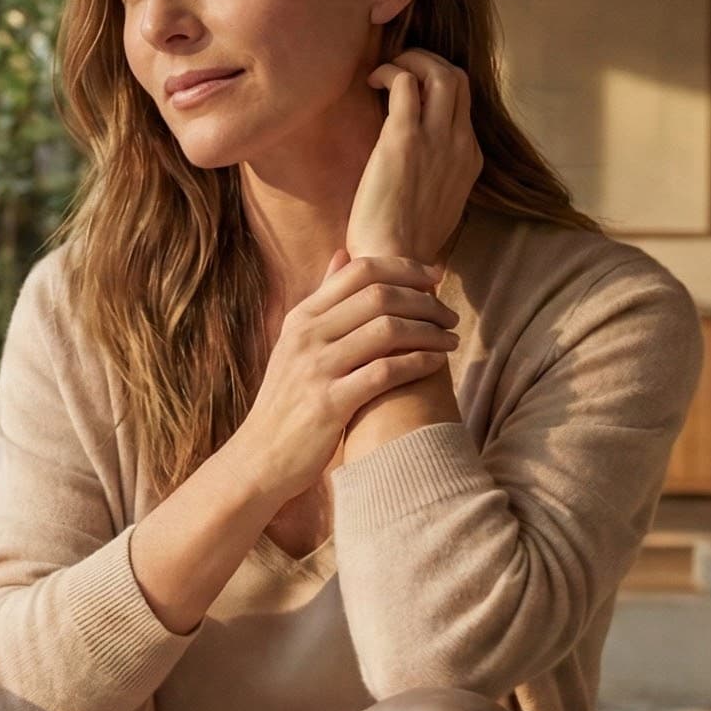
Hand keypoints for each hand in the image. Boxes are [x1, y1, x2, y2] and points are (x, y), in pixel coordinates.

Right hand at [232, 251, 459, 498]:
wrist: (260, 456)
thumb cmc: (287, 400)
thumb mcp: (295, 343)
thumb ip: (322, 301)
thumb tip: (343, 254)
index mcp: (302, 317)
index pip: (359, 271)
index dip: (404, 267)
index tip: (434, 275)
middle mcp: (307, 336)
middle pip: (379, 296)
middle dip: (424, 301)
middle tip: (449, 314)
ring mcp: (317, 369)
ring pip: (387, 330)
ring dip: (429, 331)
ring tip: (450, 339)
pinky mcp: (330, 403)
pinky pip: (385, 372)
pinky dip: (418, 363)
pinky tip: (436, 364)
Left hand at [350, 48, 482, 266]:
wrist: (396, 261)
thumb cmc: (403, 241)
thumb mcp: (436, 205)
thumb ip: (435, 177)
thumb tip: (417, 164)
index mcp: (469, 159)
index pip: (464, 103)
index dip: (436, 86)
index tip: (410, 89)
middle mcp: (460, 143)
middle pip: (459, 78)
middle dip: (428, 61)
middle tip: (399, 68)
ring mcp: (436, 139)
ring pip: (440, 71)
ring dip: (410, 59)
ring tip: (384, 70)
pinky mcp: (405, 139)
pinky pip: (405, 82)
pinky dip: (389, 71)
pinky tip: (370, 82)